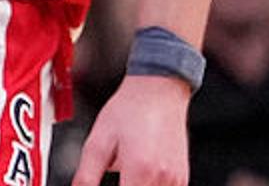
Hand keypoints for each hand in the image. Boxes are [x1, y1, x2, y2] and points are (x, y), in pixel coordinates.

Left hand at [72, 74, 191, 185]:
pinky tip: (138, 172)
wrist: (157, 92)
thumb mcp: (97, 141)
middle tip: (116, 177)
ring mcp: (176, 180)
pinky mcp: (182, 178)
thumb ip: (86, 175)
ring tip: (126, 172)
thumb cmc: (129, 110)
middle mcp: (163, 179)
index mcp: (140, 170)